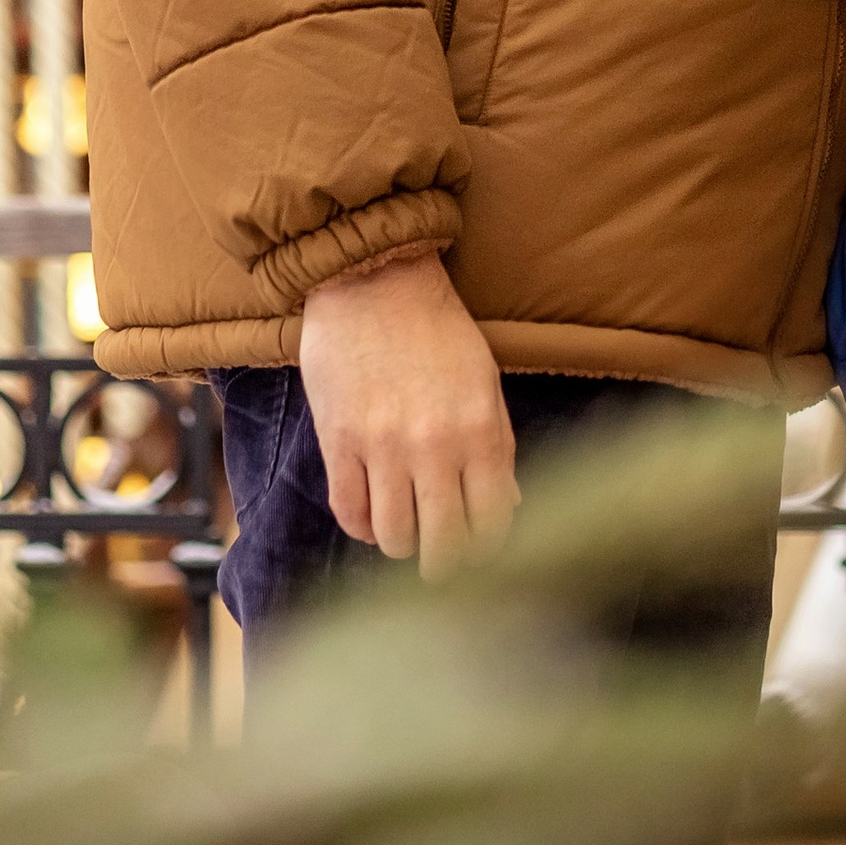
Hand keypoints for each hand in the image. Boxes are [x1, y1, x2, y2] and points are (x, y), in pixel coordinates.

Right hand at [298, 248, 519, 579]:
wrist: (374, 280)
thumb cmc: (437, 328)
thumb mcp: (484, 380)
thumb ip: (496, 445)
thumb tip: (507, 505)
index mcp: (480, 430)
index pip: (492, 520)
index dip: (487, 548)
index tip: (479, 552)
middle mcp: (434, 447)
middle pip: (443, 542)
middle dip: (445, 564)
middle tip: (440, 564)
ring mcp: (382, 447)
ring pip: (394, 536)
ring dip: (402, 544)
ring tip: (406, 534)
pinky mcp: (338, 441)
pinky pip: (349, 511)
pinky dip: (362, 526)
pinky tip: (373, 517)